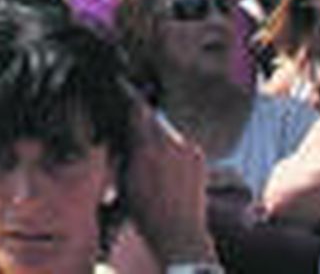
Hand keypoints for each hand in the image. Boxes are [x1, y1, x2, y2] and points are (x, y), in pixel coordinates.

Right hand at [125, 99, 217, 265]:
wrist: (180, 234)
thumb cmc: (146, 213)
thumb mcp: (122, 183)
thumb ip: (122, 155)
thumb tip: (119, 138)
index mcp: (146, 149)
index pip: (138, 109)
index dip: (128, 96)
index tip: (121, 85)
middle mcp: (169, 144)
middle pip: (153, 119)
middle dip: (142, 123)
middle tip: (134, 132)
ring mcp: (187, 150)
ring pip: (168, 133)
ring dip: (159, 140)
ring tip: (155, 162)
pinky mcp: (200, 158)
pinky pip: (183, 145)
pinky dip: (175, 151)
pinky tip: (170, 170)